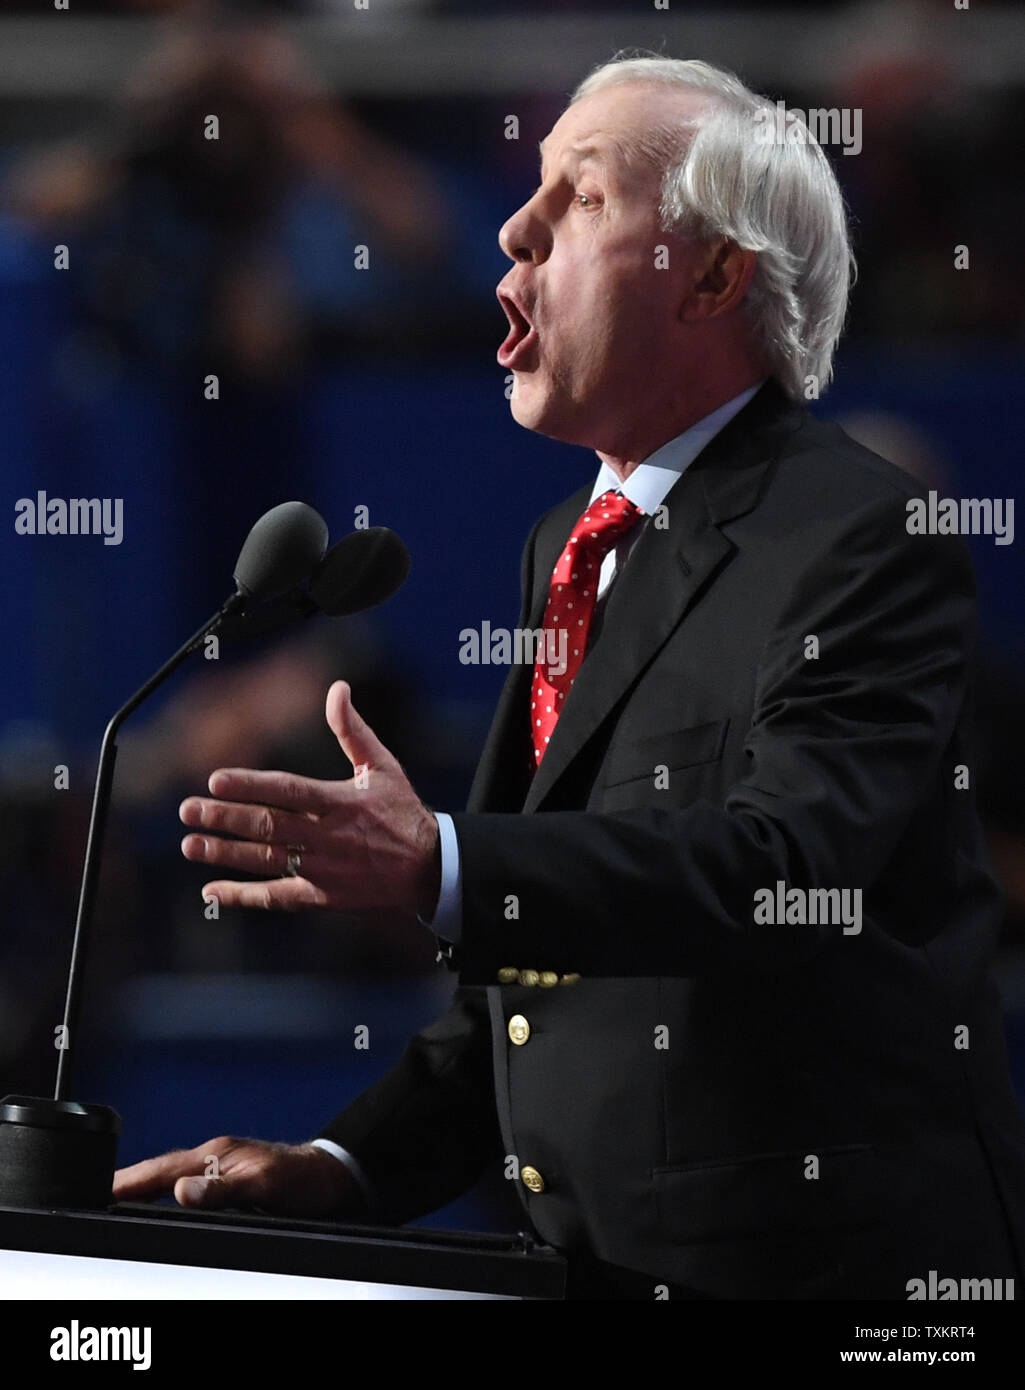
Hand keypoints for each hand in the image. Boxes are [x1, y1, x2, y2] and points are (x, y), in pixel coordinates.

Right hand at [112, 1135, 363, 1218]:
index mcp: (216, 1154)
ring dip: (148, 1188)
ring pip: (175, 1178)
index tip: (101, 1189)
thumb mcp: (264, 1185)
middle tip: (100, 1197)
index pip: (162, 1169)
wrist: (333, 1177)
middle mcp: (215, 1158)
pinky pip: (191, 1186)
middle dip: (130, 1184)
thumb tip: (182, 1191)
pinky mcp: (233, 1180)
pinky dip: (170, 1194)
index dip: (130, 1181)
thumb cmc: (304, 1179)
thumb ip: (223, 1188)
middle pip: (162, 1172)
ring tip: (123, 1201)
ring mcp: (223, 1167)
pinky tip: (165, 1204)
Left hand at [179, 679, 440, 916]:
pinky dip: (242, 896)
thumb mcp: (383, 766)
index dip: (250, 785)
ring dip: (225, 853)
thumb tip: (337, 688)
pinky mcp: (321, 897)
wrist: (428, 868)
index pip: (287, 791)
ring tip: (190, 844)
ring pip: (264, 861)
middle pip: (267, 827)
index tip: (215, 779)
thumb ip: (352, 729)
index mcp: (340, 803)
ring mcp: (322, 870)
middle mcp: (327, 838)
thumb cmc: (402, 812)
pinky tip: (212, 891)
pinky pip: (276, 898)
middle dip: (225, 818)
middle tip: (189, 811)